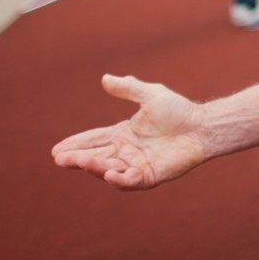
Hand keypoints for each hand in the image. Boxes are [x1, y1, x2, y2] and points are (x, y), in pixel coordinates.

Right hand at [51, 74, 207, 189]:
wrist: (202, 126)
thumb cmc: (179, 110)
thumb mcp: (150, 95)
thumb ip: (128, 89)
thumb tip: (105, 78)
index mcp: (122, 134)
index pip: (93, 140)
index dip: (75, 144)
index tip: (56, 150)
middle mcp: (126, 151)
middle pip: (96, 156)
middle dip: (77, 158)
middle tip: (60, 158)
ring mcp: (136, 165)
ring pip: (107, 169)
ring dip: (93, 166)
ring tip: (80, 161)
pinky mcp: (149, 176)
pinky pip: (128, 181)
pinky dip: (117, 179)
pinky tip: (108, 173)